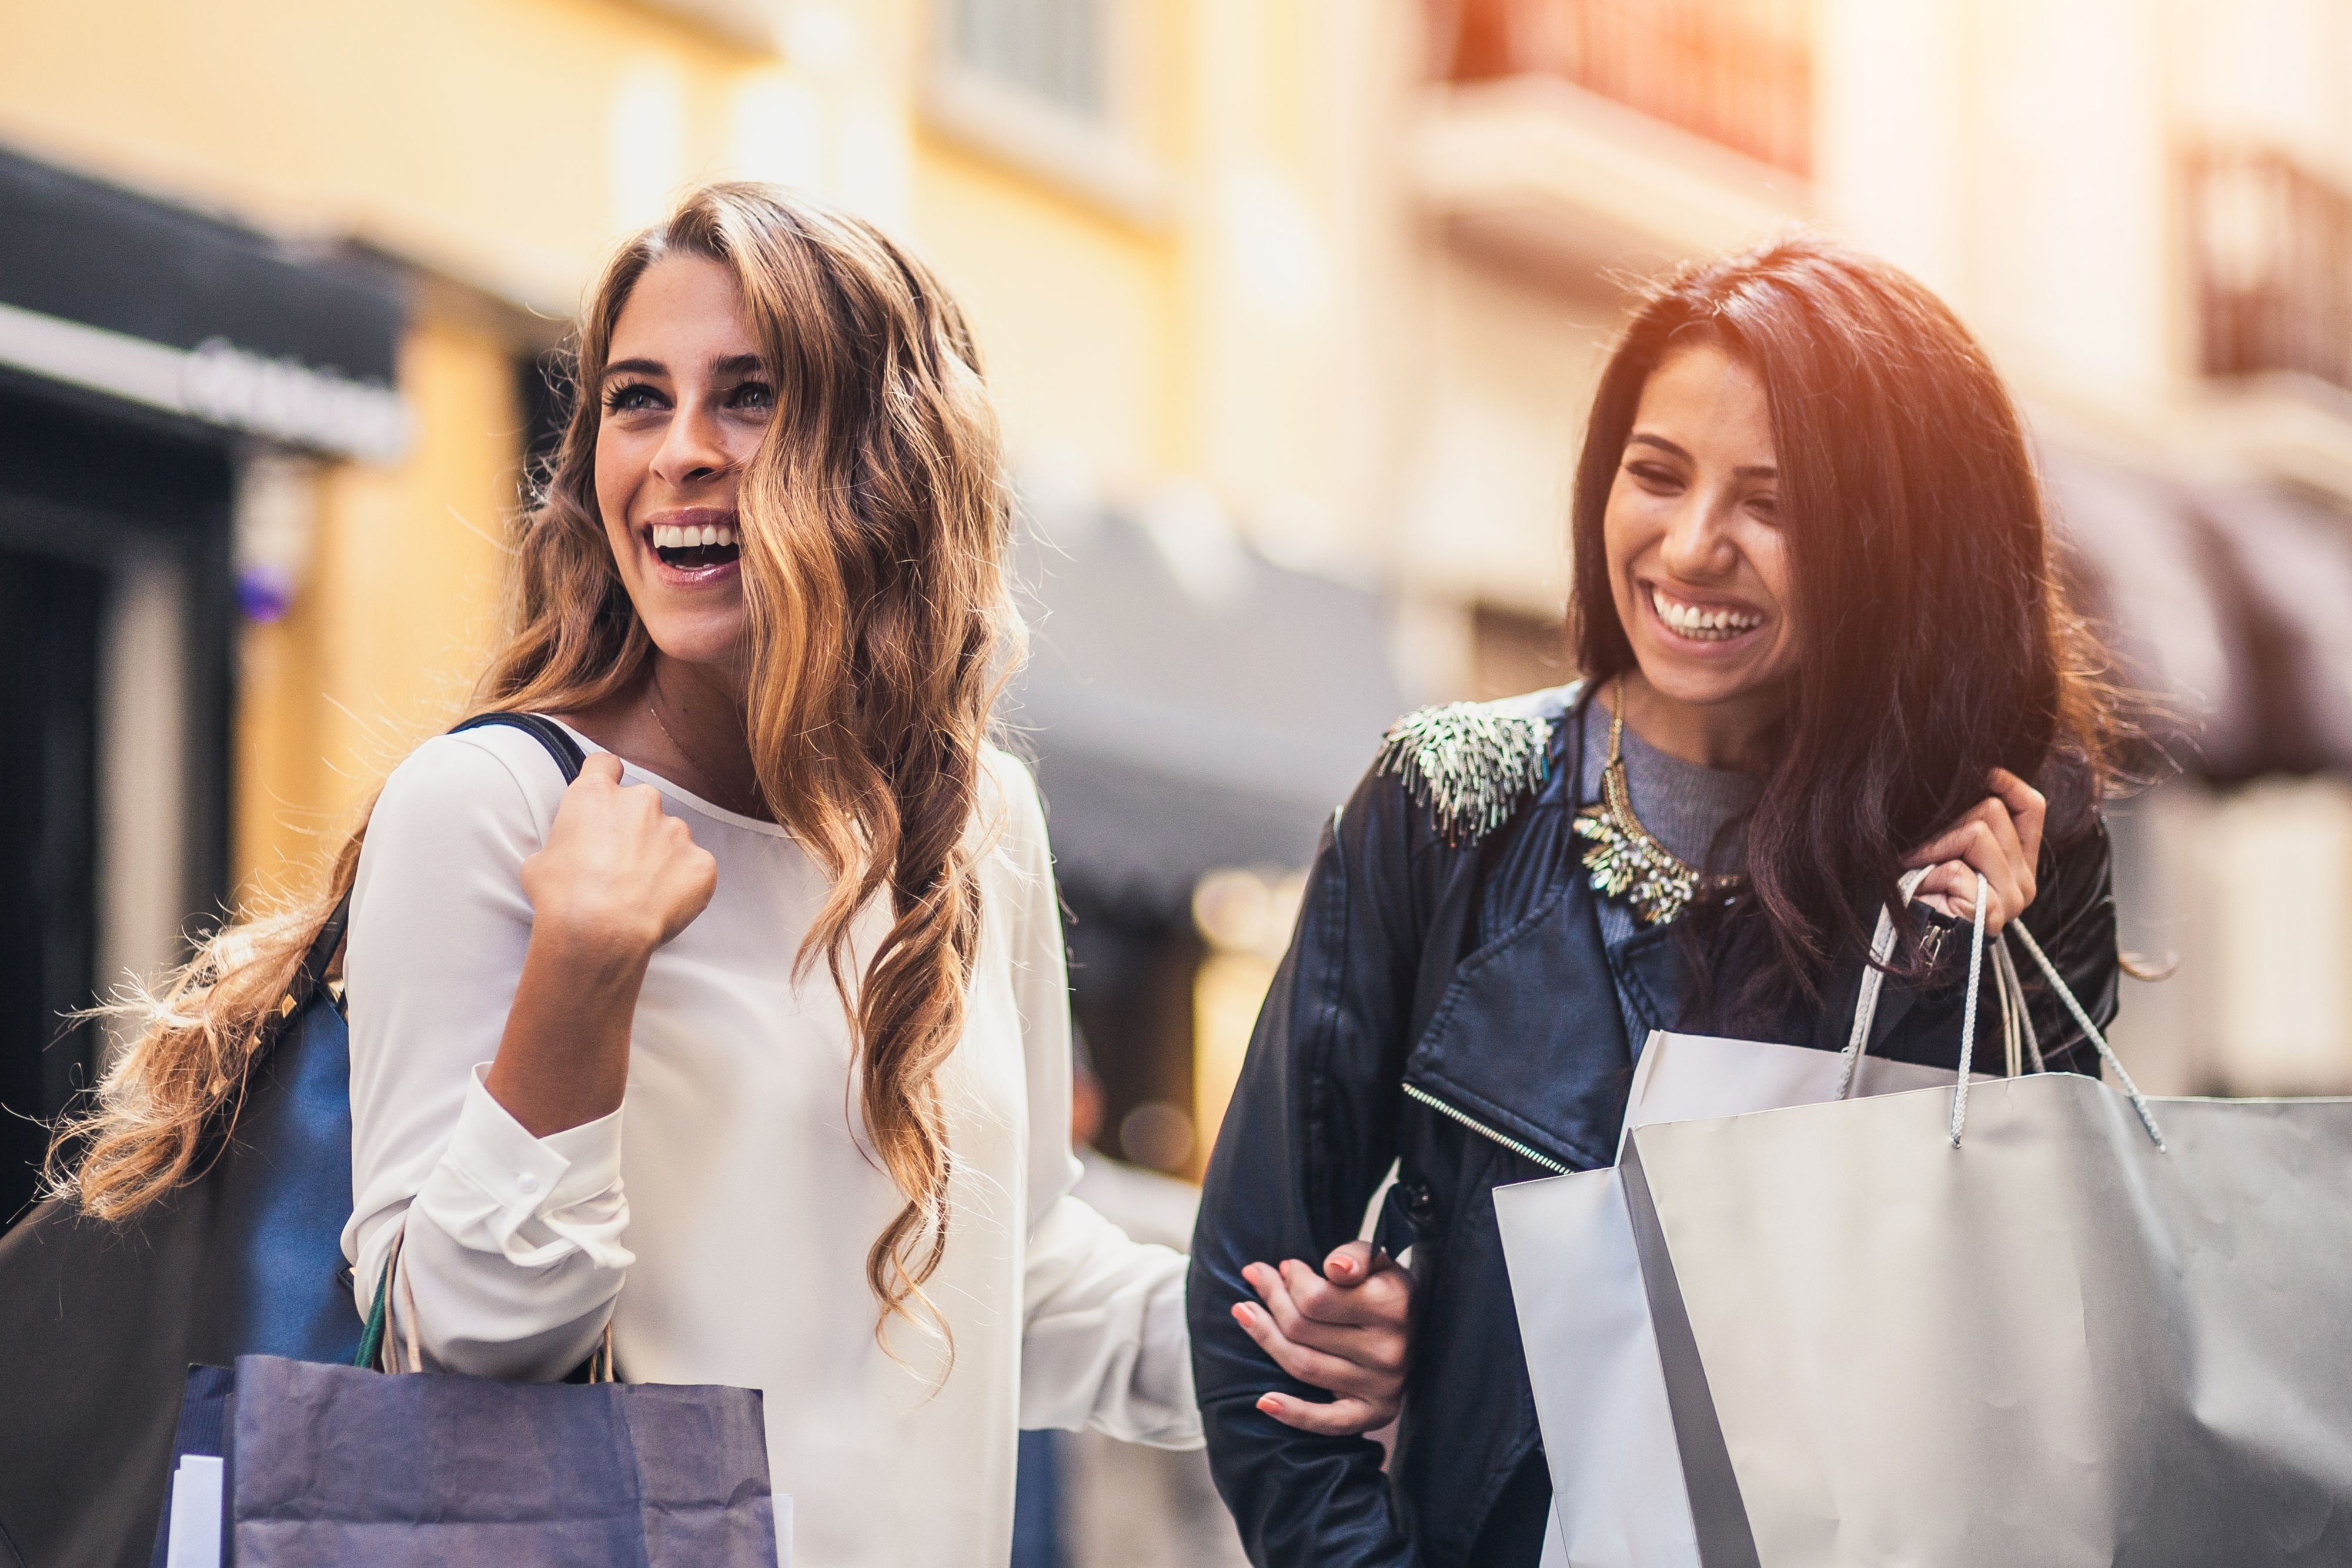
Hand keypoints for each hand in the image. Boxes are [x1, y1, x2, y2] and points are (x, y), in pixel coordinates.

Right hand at [520, 753, 717, 961]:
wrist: (598, 932)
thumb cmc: (561, 897)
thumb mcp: (538, 862)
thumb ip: (561, 844)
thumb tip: (567, 855)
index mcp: (597, 795)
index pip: (605, 765)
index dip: (604, 779)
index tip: (604, 797)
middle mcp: (641, 802)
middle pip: (641, 804)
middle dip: (634, 827)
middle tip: (619, 863)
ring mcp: (676, 831)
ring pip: (670, 836)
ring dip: (659, 856)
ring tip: (640, 891)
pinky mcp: (701, 862)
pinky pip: (694, 867)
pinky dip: (682, 883)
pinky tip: (662, 905)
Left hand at [1231, 1241, 1410, 1435]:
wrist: (1419, 1331)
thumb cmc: (1385, 1290)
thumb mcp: (1378, 1262)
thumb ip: (1357, 1254)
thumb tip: (1334, 1269)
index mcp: (1394, 1305)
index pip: (1316, 1297)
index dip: (1292, 1280)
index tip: (1286, 1267)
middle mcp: (1390, 1350)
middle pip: (1303, 1329)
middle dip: (1272, 1299)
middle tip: (1257, 1278)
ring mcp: (1382, 1386)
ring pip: (1303, 1365)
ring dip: (1265, 1338)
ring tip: (1244, 1312)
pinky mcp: (1374, 1414)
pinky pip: (1329, 1421)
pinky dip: (1294, 1414)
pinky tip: (1264, 1402)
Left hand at [1903, 767, 2043, 935]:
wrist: (1912, 942)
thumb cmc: (1924, 892)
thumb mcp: (1949, 850)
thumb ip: (1967, 823)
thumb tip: (1969, 779)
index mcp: (2019, 863)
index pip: (2032, 807)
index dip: (2007, 782)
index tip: (1982, 771)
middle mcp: (2024, 881)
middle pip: (1992, 811)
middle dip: (1947, 823)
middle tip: (1923, 851)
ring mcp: (2012, 898)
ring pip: (1976, 833)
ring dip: (1934, 847)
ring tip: (1920, 870)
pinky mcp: (1991, 911)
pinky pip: (1956, 869)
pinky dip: (1927, 874)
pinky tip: (1922, 891)